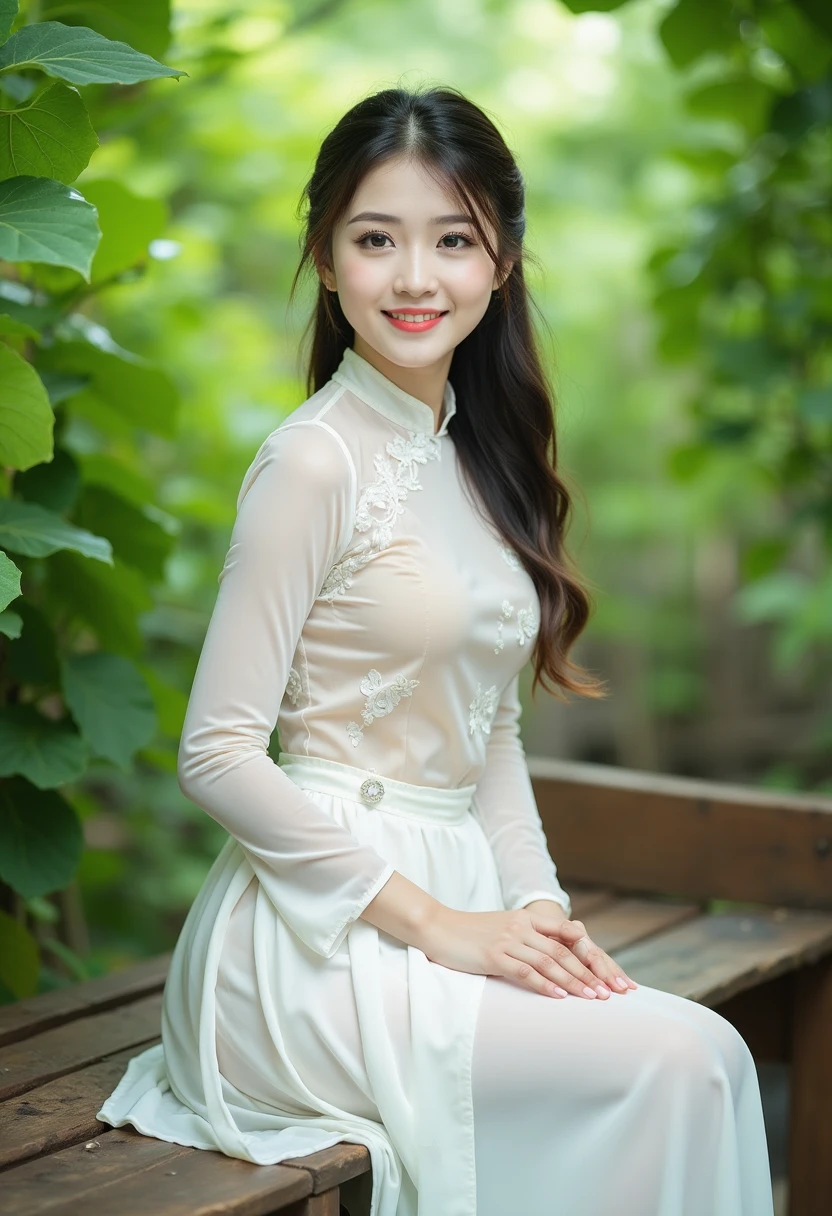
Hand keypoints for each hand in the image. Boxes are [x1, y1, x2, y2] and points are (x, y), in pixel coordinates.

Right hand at [420, 903, 625, 1000]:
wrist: (437, 928)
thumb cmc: (469, 933)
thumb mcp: (502, 928)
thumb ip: (526, 937)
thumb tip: (551, 958)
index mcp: (525, 918)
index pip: (567, 934)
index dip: (590, 954)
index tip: (608, 972)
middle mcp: (520, 927)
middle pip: (563, 951)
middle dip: (589, 973)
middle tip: (609, 992)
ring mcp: (507, 940)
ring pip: (549, 962)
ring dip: (574, 981)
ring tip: (593, 997)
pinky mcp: (493, 956)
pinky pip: (525, 972)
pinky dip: (545, 984)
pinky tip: (559, 996)